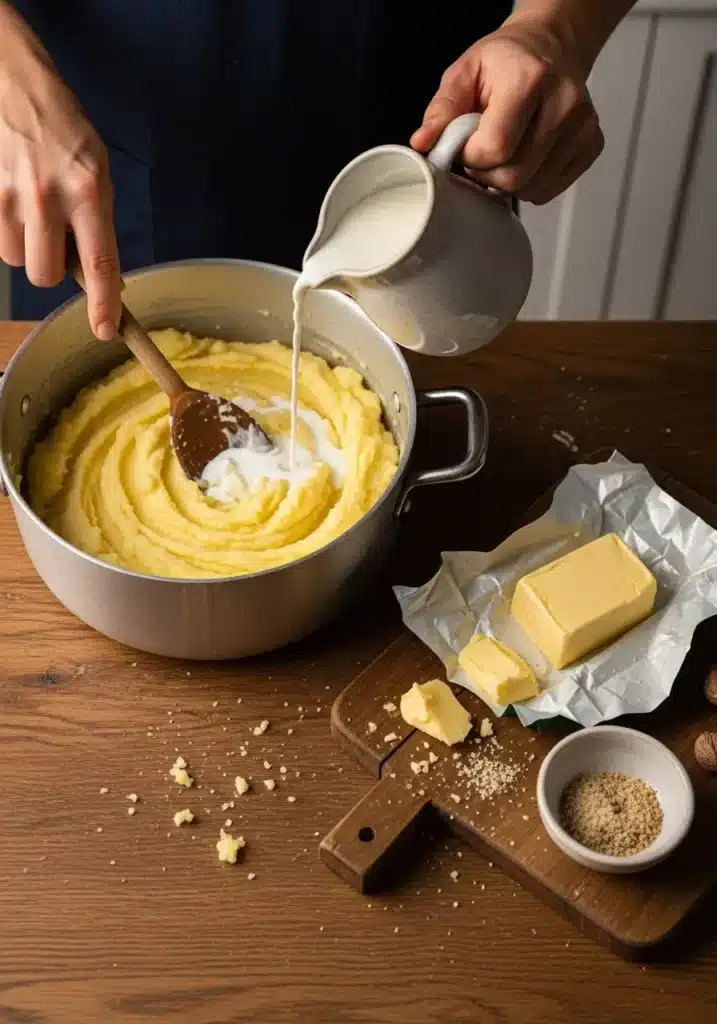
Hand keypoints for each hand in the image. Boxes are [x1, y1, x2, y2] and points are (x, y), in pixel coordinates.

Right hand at [0, 27, 120, 338]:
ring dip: (28, 247)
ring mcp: (9, 196)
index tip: (106, 330)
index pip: (99, 262)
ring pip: (18, 261)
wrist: (14, 84)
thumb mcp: (98, 172)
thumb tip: (105, 281)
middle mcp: (48, 197)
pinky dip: (8, 231)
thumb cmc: (64, 130)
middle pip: (45, 276)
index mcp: (88, 192)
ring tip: (34, 211)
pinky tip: (15, 200)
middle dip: (52, 268)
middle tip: (57, 238)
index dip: (103, 304)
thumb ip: (100, 225)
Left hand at [411, 13, 603, 203]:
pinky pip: (550, 189)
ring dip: (508, 181)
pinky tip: (526, 157)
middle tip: (482, 153)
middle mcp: (564, 103)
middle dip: (488, 174)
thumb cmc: (504, 63)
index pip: (495, 148)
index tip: (467, 143)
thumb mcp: (464, 73)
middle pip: (515, 176)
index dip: (471, 157)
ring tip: (505, 152)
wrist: (550, 48)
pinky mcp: (592, 145)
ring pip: (533, 188)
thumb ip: (442, 111)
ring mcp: (583, 127)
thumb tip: (422, 143)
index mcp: (529, 79)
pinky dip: (531, 183)